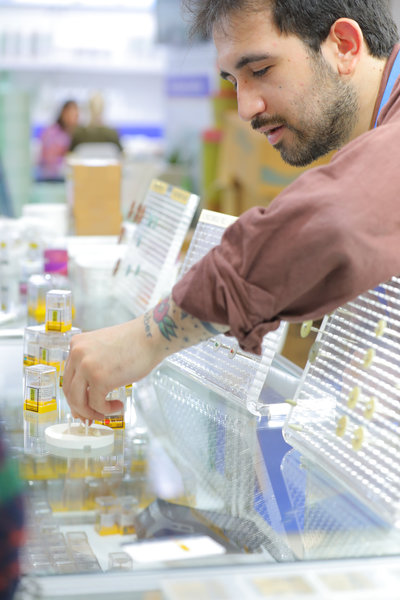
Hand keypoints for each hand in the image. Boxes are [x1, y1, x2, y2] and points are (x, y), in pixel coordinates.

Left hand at [63, 294, 227, 421]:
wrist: (151, 336)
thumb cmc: (135, 342)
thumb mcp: (104, 349)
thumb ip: (92, 365)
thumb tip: (87, 393)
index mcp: (77, 345)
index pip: (68, 376)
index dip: (75, 395)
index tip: (82, 406)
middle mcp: (77, 354)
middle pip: (69, 390)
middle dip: (80, 408)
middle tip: (91, 416)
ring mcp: (86, 366)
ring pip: (78, 401)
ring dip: (91, 412)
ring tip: (105, 413)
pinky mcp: (99, 379)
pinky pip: (96, 404)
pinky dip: (106, 410)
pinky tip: (118, 406)